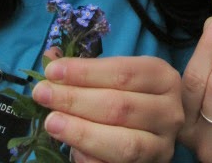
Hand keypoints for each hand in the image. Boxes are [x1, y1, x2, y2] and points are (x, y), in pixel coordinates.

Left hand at [31, 55, 183, 162]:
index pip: (123, 72)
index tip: (52, 71)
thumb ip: (87, 69)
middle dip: (75, 99)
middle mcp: (169, 111)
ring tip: (51, 122)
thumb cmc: (131, 95)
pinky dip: (90, 158)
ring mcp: (162, 145)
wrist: (151, 131)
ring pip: (122, 143)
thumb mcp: (116, 76)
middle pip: (119, 106)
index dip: (85, 72)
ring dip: (81, 132)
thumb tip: (50, 58)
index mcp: (163, 78)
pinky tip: (70, 148)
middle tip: (42, 94)